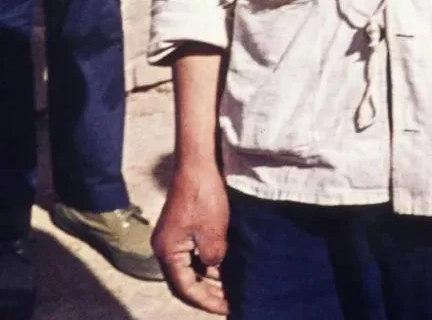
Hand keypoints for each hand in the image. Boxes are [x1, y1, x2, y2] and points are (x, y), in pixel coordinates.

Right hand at [152, 164, 229, 313]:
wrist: (198, 163)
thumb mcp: (214, 232)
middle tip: (228, 302)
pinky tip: (222, 267)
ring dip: (207, 279)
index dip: (205, 301)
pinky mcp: (180, 227)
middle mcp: (164, 248)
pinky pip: (191, 254)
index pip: (184, 289)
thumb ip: (213, 259)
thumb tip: (215, 269)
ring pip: (188, 268)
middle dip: (206, 293)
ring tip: (229, 289)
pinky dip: (206, 264)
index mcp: (167, 252)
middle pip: (183, 282)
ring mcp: (171, 237)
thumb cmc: (204, 195)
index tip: (226, 308)